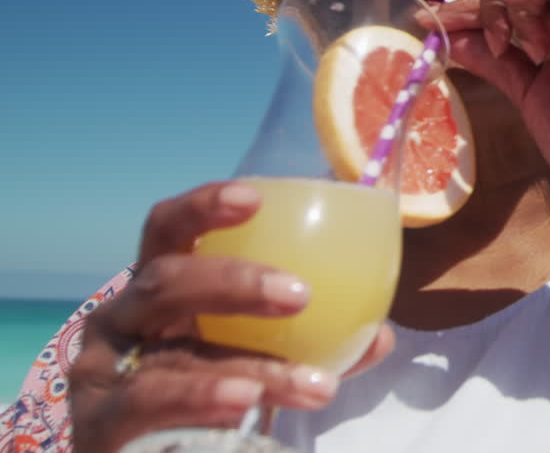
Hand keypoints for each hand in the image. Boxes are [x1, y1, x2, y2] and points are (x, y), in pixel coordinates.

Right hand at [68, 181, 393, 450]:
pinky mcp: (98, 422)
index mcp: (160, 289)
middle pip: (165, 281)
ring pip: (172, 356)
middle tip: (301, 294)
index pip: (169, 229)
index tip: (254, 197)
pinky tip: (246, 404)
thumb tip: (381, 335)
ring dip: (251, 367)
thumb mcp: (257, 357)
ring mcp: (103, 370)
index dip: (204, 206)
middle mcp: (122, 319)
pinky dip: (202, 401)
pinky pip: (150, 404)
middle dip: (234, 282)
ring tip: (314, 385)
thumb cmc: (206, 392)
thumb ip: (315, 343)